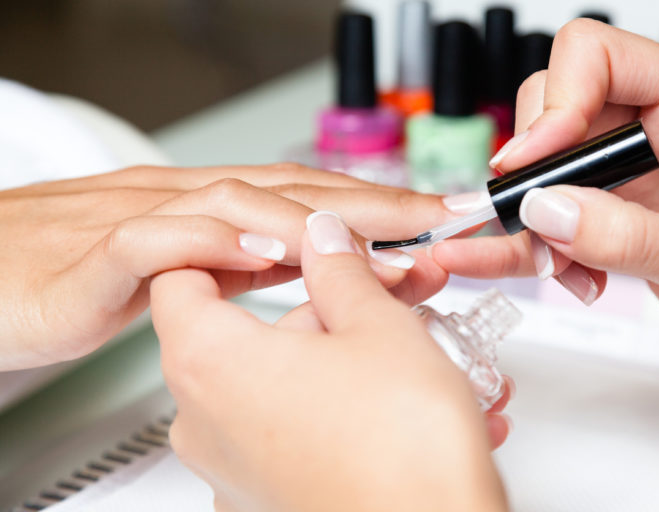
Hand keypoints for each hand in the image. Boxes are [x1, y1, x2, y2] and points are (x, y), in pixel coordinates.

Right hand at [1, 164, 454, 368]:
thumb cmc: (80, 273)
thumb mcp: (188, 269)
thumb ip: (240, 261)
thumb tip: (303, 265)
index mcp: (215, 211)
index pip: (312, 201)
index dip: (381, 209)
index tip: (441, 225)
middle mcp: (191, 202)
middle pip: (296, 193)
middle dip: (378, 205)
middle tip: (445, 218)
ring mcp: (147, 220)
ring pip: (240, 204)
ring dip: (317, 218)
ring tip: (384, 236)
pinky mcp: (100, 254)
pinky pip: (162, 241)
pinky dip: (215, 241)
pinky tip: (262, 252)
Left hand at [150, 211, 510, 511]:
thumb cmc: (402, 448)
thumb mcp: (377, 325)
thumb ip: (339, 270)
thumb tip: (323, 242)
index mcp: (211, 362)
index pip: (179, 277)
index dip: (231, 250)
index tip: (281, 245)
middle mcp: (204, 421)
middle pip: (247, 332)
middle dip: (323, 309)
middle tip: (384, 295)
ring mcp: (232, 468)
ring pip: (279, 382)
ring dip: (344, 360)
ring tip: (417, 358)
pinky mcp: (266, 499)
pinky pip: (296, 430)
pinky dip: (341, 408)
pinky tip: (404, 406)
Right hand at [433, 20, 658, 397]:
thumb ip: (632, 237)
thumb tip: (548, 210)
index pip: (599, 58)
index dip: (556, 102)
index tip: (534, 163)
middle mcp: (658, 132)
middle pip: (554, 110)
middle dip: (536, 171)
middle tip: (539, 221)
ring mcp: (630, 176)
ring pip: (542, 169)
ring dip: (531, 220)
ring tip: (556, 266)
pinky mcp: (613, 217)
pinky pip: (546, 216)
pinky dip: (533, 245)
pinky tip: (547, 272)